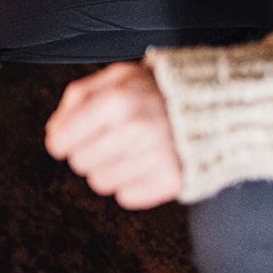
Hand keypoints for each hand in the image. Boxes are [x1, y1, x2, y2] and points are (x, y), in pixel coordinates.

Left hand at [44, 61, 182, 208]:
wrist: (218, 104)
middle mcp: (133, 130)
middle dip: (90, 151)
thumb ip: (78, 97)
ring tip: (132, 149)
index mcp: (116, 100)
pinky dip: (134, 184)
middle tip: (113, 137)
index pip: (62, 141)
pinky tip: (148, 163)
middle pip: (80, 163)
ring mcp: (154, 157)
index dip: (63, 140)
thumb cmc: (161, 89)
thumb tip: (54, 133)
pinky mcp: (170, 181)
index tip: (72, 138)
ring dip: (111, 168)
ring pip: (101, 183)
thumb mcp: (118, 76)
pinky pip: (128, 197)